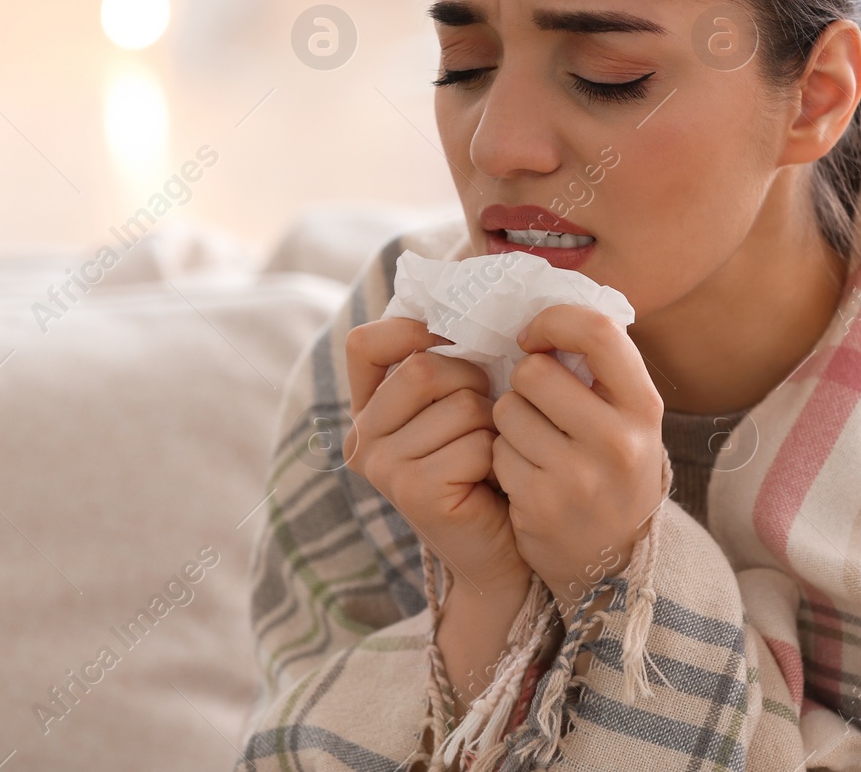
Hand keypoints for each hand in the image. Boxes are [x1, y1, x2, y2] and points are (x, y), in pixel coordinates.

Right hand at [342, 317, 531, 594]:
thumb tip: (470, 304)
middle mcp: (362, 438)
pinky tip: (492, 481)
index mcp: (367, 412)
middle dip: (472, 382)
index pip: (364, 343)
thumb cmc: (487, 471)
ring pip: (459, 404)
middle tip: (487, 418)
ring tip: (490, 455)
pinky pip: (474, 443)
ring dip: (493, 425)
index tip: (450, 341)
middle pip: (422, 368)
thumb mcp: (460, 408)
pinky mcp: (413, 492)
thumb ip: (447, 365)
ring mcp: (381, 468)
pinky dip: (498, 456)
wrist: (499, 556)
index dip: (408, 330)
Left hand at [490, 305, 665, 613]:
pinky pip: (497, 453)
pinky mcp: (541, 504)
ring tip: (534, 444)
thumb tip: (543, 313)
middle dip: (523, 382)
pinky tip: (526, 477)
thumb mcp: (628, 420)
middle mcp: (617, 440)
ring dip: (509, 422)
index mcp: (643, 406)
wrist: (616, 564)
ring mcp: (578, 476)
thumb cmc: (613, 473)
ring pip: (507, 411)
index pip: (596, 331)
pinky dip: (503, 459)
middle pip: (535, 371)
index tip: (534, 337)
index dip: (554, 322)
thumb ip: (599, 371)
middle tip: (536, 404)